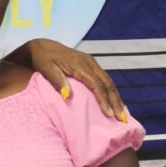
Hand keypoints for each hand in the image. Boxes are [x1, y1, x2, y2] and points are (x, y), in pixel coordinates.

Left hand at [10, 38, 125, 119]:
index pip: (96, 85)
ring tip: (123, 115)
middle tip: (123, 120)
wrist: (42, 46)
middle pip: (108, 84)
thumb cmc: (42, 59)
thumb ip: (57, 81)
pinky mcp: (91, 65)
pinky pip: (104, 79)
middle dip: (116, 102)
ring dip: (116, 98)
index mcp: (80, 65)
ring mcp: (91, 63)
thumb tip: (67, 95)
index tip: (109, 114)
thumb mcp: (46, 69)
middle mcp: (89, 63)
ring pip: (109, 82)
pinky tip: (114, 102)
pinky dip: (111, 92)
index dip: (104, 100)